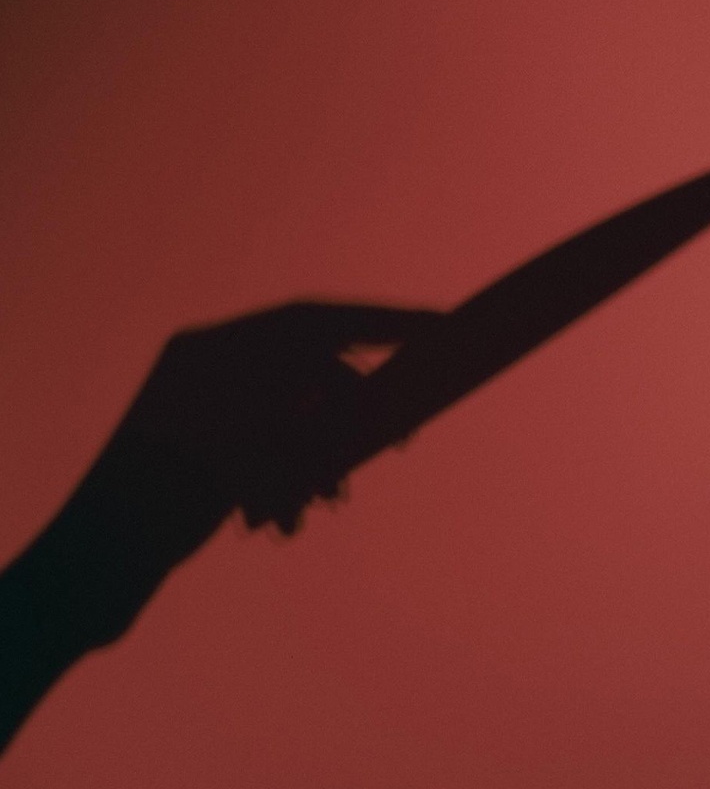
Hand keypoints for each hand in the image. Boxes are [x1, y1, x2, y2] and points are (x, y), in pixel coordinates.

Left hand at [116, 301, 441, 533]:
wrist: (99, 561)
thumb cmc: (166, 495)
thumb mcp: (257, 443)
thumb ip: (320, 413)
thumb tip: (373, 396)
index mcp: (218, 349)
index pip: (315, 321)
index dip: (381, 322)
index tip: (436, 328)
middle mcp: (218, 370)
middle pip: (312, 371)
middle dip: (354, 409)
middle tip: (403, 434)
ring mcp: (216, 411)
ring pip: (299, 420)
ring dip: (322, 457)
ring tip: (329, 495)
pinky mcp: (218, 452)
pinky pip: (276, 453)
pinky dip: (293, 479)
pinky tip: (286, 515)